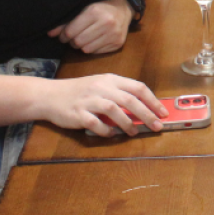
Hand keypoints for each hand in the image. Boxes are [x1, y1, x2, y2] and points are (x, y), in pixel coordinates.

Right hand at [38, 73, 166, 136]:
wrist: (50, 95)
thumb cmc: (80, 91)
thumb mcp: (102, 85)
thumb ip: (121, 94)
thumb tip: (145, 109)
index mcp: (111, 79)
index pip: (138, 88)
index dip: (153, 101)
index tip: (163, 113)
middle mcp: (101, 87)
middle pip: (129, 100)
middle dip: (146, 114)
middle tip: (156, 126)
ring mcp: (89, 100)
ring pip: (114, 110)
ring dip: (127, 123)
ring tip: (134, 132)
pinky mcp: (77, 114)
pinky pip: (95, 123)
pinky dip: (106, 130)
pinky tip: (112, 134)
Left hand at [48, 0, 131, 53]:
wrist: (124, 6)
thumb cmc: (100, 5)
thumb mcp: (83, 8)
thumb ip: (66, 21)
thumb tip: (50, 34)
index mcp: (94, 11)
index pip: (70, 32)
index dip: (63, 35)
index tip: (64, 34)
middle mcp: (106, 23)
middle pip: (77, 42)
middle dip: (72, 41)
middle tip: (74, 36)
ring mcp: (114, 34)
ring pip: (86, 49)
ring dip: (82, 45)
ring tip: (85, 37)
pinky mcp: (118, 43)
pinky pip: (97, 52)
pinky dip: (92, 47)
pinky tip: (95, 39)